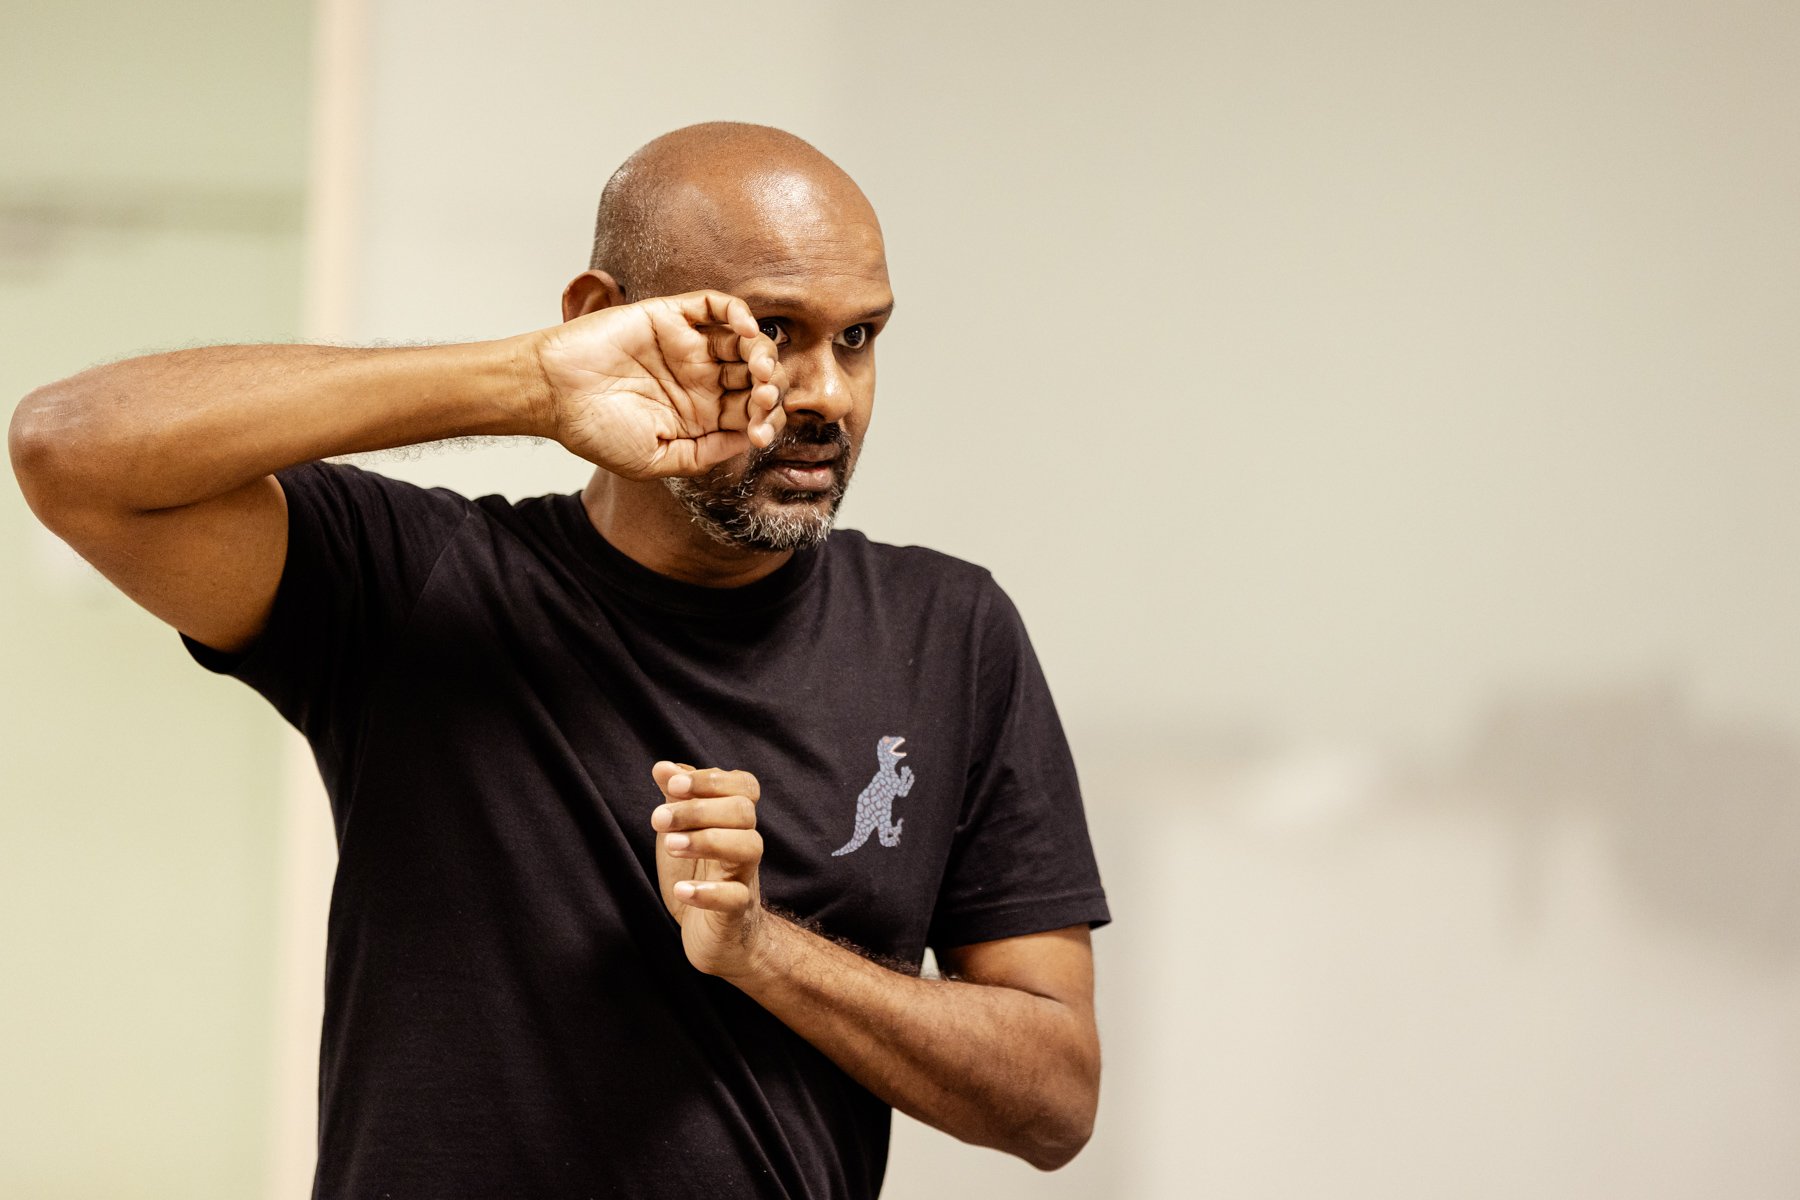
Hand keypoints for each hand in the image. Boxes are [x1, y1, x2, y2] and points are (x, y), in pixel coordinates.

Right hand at [535, 291, 785, 478]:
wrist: (553, 394)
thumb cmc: (595, 430)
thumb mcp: (655, 461)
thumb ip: (703, 455)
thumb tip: (747, 442)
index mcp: (700, 415)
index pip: (750, 413)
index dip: (765, 421)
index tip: (759, 434)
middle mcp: (700, 380)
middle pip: (755, 377)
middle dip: (769, 388)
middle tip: (763, 398)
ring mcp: (688, 347)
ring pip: (744, 342)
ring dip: (762, 353)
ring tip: (757, 369)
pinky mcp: (670, 317)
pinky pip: (715, 305)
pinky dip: (739, 313)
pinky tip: (747, 332)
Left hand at [649, 761, 767, 978]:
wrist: (716, 936)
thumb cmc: (700, 875)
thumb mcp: (683, 833)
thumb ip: (677, 799)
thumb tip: (663, 766)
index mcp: (734, 822)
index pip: (743, 785)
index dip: (711, 780)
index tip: (673, 785)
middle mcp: (745, 844)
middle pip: (743, 811)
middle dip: (698, 809)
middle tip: (658, 819)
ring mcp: (744, 877)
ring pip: (748, 846)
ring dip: (707, 841)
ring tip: (671, 846)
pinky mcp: (737, 913)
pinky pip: (735, 898)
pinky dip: (707, 892)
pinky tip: (681, 890)